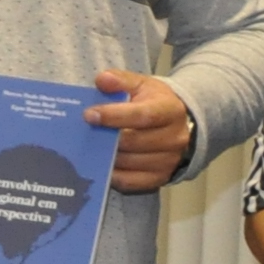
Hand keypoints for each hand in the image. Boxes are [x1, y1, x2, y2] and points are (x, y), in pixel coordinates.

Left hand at [87, 71, 190, 189]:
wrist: (178, 124)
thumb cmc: (154, 103)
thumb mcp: (141, 85)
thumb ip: (121, 81)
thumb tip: (102, 80)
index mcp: (171, 111)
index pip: (143, 116)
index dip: (115, 116)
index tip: (90, 115)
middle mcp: (175, 138)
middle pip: (134, 142)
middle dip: (106, 138)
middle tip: (86, 132)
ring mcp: (169, 161)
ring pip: (130, 163)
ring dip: (107, 156)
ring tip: (91, 147)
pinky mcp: (160, 178)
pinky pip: (131, 182)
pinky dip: (113, 175)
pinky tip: (102, 164)